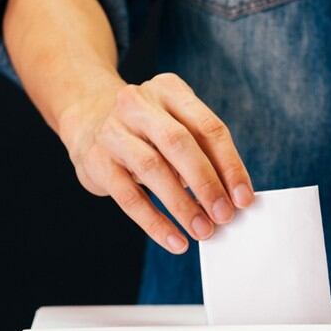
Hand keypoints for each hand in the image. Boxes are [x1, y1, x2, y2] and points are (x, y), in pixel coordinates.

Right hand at [58, 72, 254, 253]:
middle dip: (207, 183)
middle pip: (179, 143)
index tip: (244, 197)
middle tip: (225, 215)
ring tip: (202, 230)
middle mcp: (137, 104)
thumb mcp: (174, 123)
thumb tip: (231, 197)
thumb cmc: (145, 128)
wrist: (87, 120)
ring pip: (152, 169)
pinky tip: (174, 240)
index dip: (230, 165)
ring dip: (182, 205)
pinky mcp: (95, 161)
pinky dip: (154, 222)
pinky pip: (129, 197)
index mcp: (168, 89)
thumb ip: (201, 151)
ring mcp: (112, 130)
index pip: (208, 127)